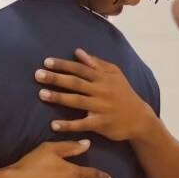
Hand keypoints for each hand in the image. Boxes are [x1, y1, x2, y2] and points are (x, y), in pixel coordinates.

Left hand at [35, 48, 150, 141]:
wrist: (140, 119)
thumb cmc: (124, 94)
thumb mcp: (115, 75)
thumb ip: (97, 63)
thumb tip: (78, 52)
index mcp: (103, 78)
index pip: (80, 69)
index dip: (63, 65)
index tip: (46, 61)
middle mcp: (101, 91)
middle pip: (76, 83)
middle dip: (56, 78)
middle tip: (37, 75)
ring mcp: (101, 108)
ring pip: (77, 101)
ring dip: (58, 97)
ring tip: (41, 94)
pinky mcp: (101, 124)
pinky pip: (82, 124)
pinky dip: (68, 125)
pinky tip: (53, 125)